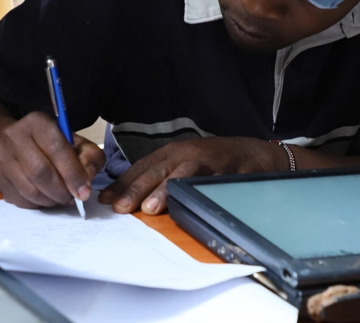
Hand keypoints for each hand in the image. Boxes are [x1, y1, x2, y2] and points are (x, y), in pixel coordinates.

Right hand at [0, 112, 106, 208]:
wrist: (16, 142)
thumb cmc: (52, 143)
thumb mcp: (76, 142)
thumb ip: (89, 157)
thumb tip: (86, 181)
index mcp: (38, 123)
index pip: (56, 148)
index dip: (73, 173)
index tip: (84, 192)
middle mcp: (14, 137)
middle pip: (40, 172)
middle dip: (61, 191)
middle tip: (73, 198)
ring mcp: (2, 159)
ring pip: (29, 189)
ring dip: (50, 200)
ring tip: (61, 198)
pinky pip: (20, 199)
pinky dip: (38, 204)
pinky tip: (46, 198)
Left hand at [99, 137, 287, 214]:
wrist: (255, 152)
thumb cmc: (215, 160)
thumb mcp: (185, 163)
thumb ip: (160, 177)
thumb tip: (127, 196)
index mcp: (174, 152)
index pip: (143, 167)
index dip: (123, 183)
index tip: (105, 200)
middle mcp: (188, 153)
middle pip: (158, 171)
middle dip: (137, 189)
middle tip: (120, 207)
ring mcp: (208, 161)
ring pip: (182, 175)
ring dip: (165, 191)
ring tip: (149, 208)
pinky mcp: (228, 170)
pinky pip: (212, 183)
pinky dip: (198, 192)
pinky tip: (188, 202)